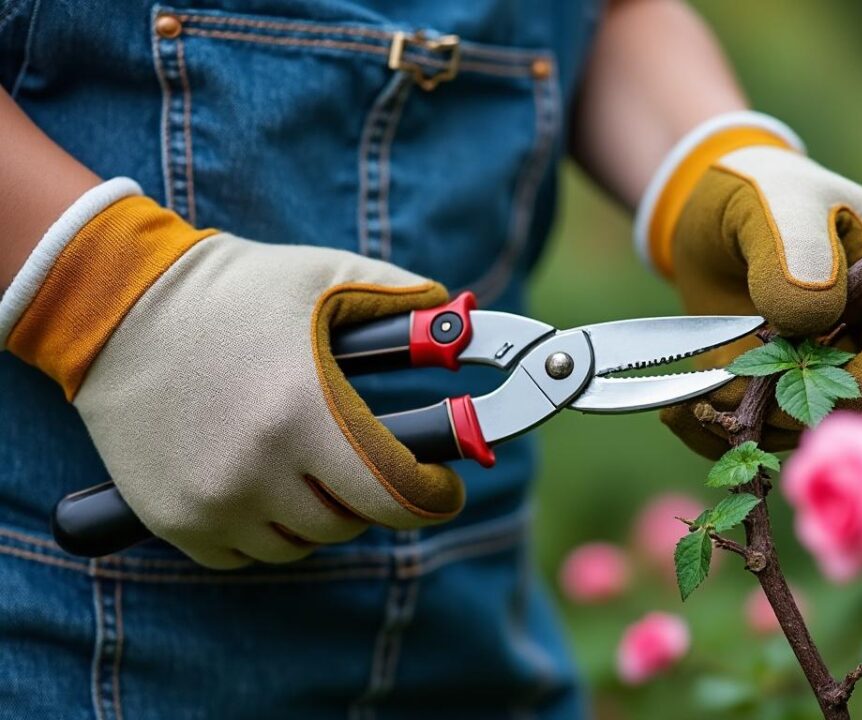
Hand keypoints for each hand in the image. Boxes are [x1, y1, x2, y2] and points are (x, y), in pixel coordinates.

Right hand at [0, 179, 463, 566]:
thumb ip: (403, 300)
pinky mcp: (172, 519)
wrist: (116, 307)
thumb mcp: (324, 278)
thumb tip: (464, 322)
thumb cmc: (233, 289)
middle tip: (362, 458)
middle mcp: (256, 467)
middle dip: (370, 494)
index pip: (395, 495)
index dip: (433, 497)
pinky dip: (264, 530)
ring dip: (316, 513)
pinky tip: (258, 481)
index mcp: (303, 411)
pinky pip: (245, 555)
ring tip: (306, 464)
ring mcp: (210, 500)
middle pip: (349, 521)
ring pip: (300, 544)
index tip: (443, 487)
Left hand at [634, 113, 861, 458]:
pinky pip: (767, 440)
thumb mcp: (774, 201)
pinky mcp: (788, 401)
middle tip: (730, 390)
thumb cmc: (758, 189)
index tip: (807, 377)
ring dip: (752, 428)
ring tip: (694, 397)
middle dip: (798, 414)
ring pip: (813, 436)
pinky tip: (681, 414)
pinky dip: (722, 439)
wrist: (708, 215)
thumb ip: (795, 246)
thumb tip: (814, 312)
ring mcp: (834, 378)